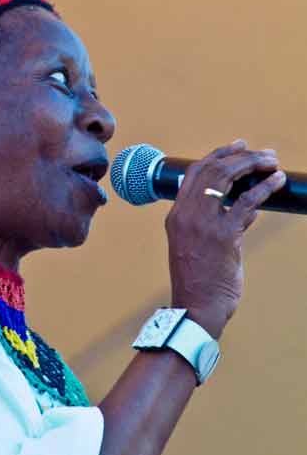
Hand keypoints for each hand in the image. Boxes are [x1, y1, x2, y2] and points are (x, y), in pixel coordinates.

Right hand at [165, 139, 285, 337]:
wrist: (196, 308)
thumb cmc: (199, 281)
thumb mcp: (196, 246)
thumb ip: (217, 224)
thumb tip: (249, 207)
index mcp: (176, 215)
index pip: (193, 173)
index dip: (216, 154)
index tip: (237, 146)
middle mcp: (186, 214)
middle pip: (212, 169)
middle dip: (241, 155)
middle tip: (263, 154)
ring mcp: (203, 223)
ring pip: (227, 177)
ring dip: (253, 164)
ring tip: (272, 162)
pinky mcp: (224, 235)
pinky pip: (247, 201)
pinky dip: (265, 187)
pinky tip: (277, 181)